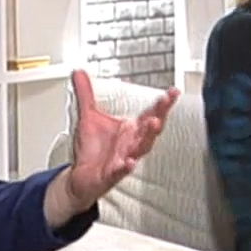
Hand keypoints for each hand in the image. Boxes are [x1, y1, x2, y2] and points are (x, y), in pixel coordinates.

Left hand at [64, 69, 178, 210]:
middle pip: (150, 128)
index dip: (161, 103)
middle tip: (165, 101)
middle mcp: (131, 143)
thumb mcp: (88, 116)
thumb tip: (79, 73)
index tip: (172, 91)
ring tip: (154, 123)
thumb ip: (85, 94)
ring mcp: (124, 158)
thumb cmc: (91, 149)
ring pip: (141, 148)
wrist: (81, 177)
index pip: (149, 113)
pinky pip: (121, 170)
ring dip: (148, 136)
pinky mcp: (112, 174)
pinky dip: (126, 166)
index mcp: (130, 130)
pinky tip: (129, 162)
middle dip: (159, 113)